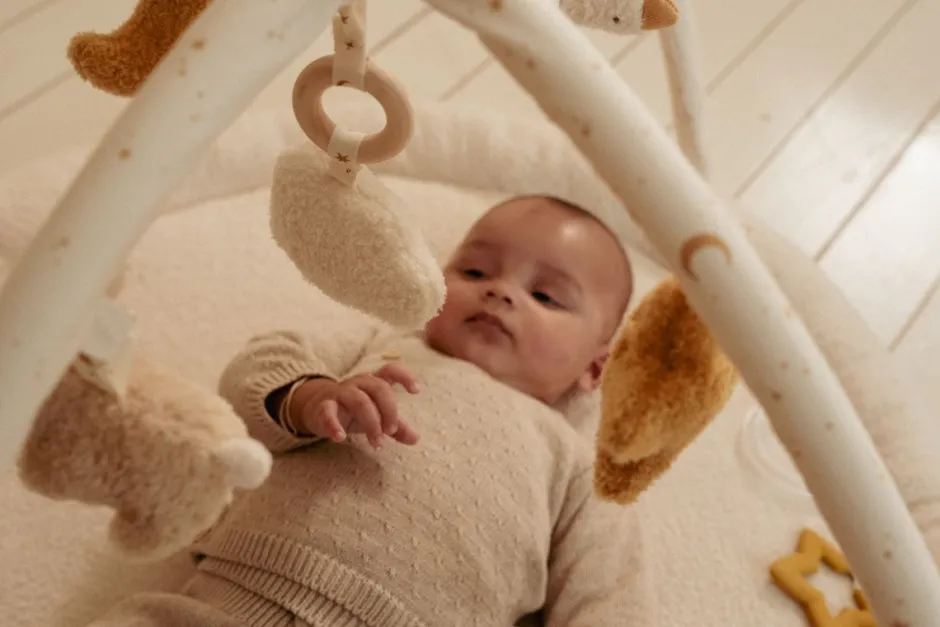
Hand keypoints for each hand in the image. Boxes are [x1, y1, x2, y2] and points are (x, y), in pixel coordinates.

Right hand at [288, 363, 420, 449]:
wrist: (317, 409)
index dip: (404, 376)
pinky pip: (328, 412)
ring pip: (359, 401)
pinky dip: (334, 425)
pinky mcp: (323, 406)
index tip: (416, 390)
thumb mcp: (377, 416)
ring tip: (377, 443)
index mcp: (373, 383)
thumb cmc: (353, 411)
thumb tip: (415, 439)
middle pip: (379, 388)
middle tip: (391, 431)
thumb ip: (396, 427)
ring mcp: (340, 393)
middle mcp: (358, 384)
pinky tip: (340, 438)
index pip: (390, 370)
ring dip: (371, 423)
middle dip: (389, 410)